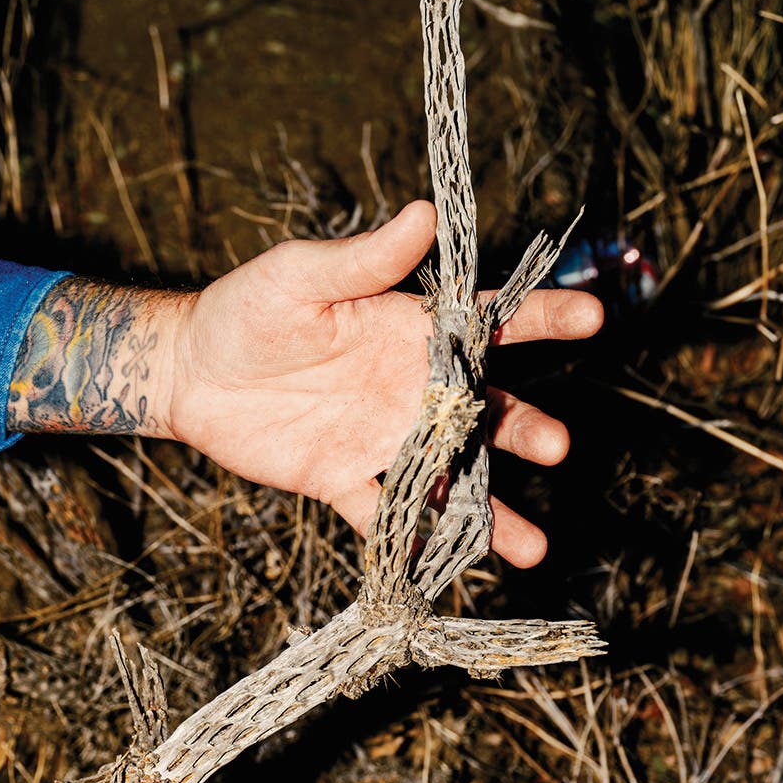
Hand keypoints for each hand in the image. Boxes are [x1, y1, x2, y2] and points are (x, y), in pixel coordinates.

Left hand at [164, 200, 602, 564]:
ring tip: (530, 546)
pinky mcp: (347, 481)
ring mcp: (387, 439)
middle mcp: (415, 387)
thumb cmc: (249, 308)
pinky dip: (411, 544)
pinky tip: (440, 569)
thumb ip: (364, 258)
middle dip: (526, 428)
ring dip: (491, 511)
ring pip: (452, 476)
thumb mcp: (301, 274)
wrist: (190, 372)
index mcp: (414, 330)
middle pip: (487, 411)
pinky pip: (386, 516)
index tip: (592, 315)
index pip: (490, 322)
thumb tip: (423, 212)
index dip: (542, 316)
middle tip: (557, 445)